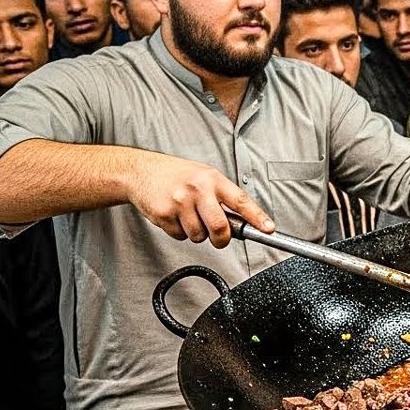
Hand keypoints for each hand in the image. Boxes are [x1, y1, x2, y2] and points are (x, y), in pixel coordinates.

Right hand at [125, 152, 273, 247]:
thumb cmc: (176, 174)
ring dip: (197, 233)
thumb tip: (243, 221)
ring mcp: (179, 202)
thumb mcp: (204, 176)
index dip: (257, 217)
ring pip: (199, 236)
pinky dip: (179, 232)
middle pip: (220, 227)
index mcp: (212, 179)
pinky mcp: (164, 214)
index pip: (240, 201)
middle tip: (219, 238)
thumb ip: (222, 195)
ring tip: (189, 216)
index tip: (268, 229)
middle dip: (222, 239)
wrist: (140, 171)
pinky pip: (180, 236)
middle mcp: (197, 190)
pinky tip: (174, 216)